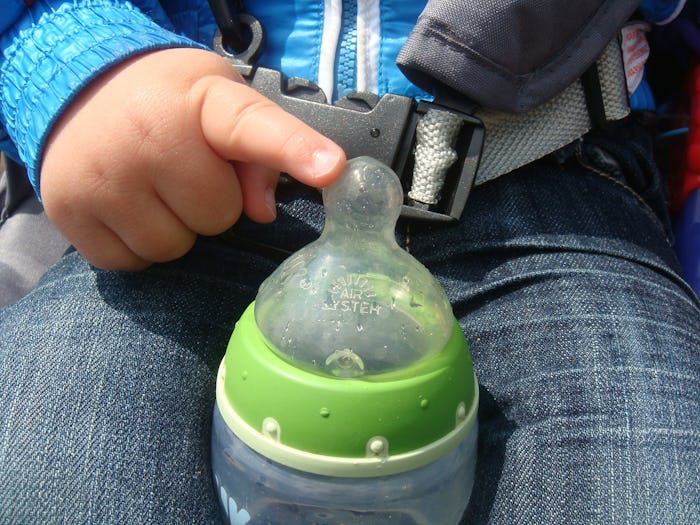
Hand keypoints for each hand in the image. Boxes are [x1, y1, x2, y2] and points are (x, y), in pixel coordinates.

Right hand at [40, 48, 344, 269]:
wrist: (76, 88)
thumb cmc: (167, 101)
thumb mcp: (221, 103)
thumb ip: (259, 153)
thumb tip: (263, 212)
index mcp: (199, 101)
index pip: (254, 129)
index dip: (296, 151)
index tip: (332, 170)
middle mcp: (146, 136)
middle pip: (218, 217)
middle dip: (211, 204)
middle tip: (186, 171)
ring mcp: (102, 176)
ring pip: (173, 248)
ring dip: (175, 229)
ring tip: (154, 189)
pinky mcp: (69, 211)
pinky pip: (132, 261)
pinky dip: (138, 244)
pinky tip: (128, 206)